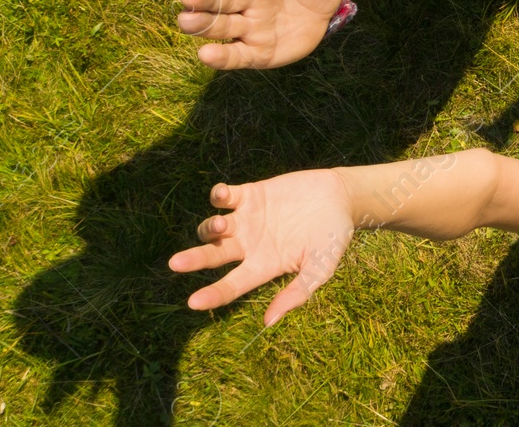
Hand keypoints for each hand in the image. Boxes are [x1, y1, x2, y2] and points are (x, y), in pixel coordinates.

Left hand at [169, 171, 354, 324]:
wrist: (342, 198)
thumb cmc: (334, 236)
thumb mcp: (321, 268)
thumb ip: (298, 292)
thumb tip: (268, 322)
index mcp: (262, 266)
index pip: (231, 285)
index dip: (212, 294)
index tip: (193, 302)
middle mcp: (248, 245)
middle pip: (213, 255)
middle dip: (195, 259)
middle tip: (176, 263)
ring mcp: (247, 219)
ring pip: (214, 227)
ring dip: (211, 227)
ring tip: (223, 224)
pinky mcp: (252, 195)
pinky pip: (226, 196)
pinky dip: (219, 195)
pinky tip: (220, 195)